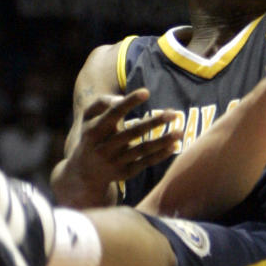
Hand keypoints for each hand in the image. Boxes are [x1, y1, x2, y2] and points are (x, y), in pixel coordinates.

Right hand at [61, 89, 180, 198]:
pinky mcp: (125, 173)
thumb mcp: (88, 118)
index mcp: (94, 131)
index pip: (113, 114)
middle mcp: (104, 148)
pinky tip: (174, 145)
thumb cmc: (91, 136)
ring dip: (162, 141)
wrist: (84, 172)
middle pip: (132, 133)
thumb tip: (121, 99)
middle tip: (173, 113)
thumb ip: (102, 103)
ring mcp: (115, 162)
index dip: (129, 102)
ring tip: (180, 131)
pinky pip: (145, 163)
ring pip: (142, 150)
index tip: (146, 92)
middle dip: (153, 122)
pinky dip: (160, 155)